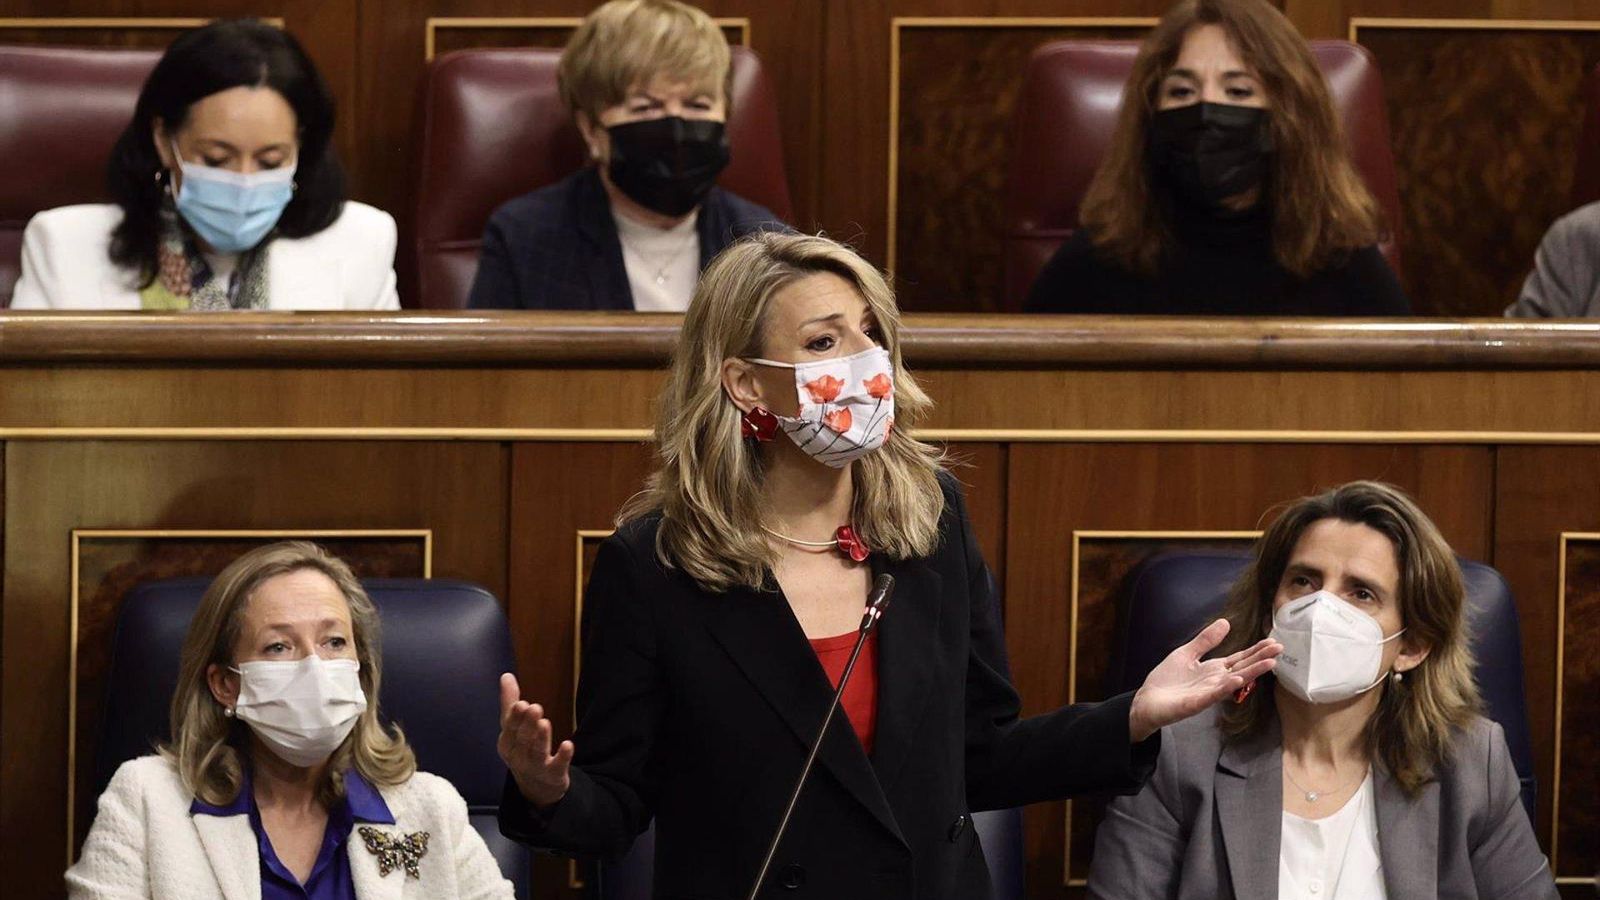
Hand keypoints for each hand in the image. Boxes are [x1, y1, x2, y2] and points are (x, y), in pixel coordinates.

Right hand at [497, 673, 573, 808]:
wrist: (535, 785)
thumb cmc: (522, 748)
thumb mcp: (514, 728)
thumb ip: (510, 702)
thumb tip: (506, 675)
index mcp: (507, 742)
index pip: (510, 728)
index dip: (515, 717)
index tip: (521, 704)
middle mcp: (518, 755)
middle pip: (523, 739)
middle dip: (527, 724)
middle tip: (534, 708)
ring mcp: (535, 767)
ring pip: (537, 752)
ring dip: (541, 738)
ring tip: (545, 722)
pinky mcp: (553, 774)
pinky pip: (557, 766)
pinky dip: (563, 756)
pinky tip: (569, 745)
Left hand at [1127, 619, 1280, 742]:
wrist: (1147, 701)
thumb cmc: (1167, 680)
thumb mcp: (1186, 653)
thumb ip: (1205, 640)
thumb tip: (1225, 622)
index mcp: (1214, 670)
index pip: (1239, 659)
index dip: (1255, 650)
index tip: (1273, 641)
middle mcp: (1216, 682)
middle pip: (1242, 668)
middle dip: (1260, 659)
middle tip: (1279, 649)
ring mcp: (1208, 693)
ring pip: (1234, 682)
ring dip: (1251, 673)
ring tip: (1269, 663)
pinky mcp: (1196, 703)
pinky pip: (1213, 694)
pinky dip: (1226, 687)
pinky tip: (1237, 679)